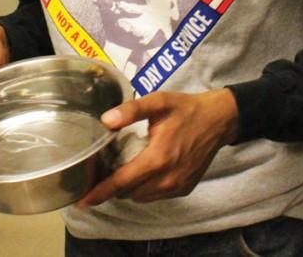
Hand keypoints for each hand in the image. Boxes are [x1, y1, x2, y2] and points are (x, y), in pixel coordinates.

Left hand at [76, 88, 239, 206]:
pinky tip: (143, 171)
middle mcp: (167, 179)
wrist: (220, 120)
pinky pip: (155, 196)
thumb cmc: (187, 109)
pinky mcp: (184, 189)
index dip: (100, 191)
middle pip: (128, 192)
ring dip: (129, 188)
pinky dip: (145, 188)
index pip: (121, 182)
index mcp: (158, 159)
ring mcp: (177, 187)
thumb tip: (105, 120)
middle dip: (112, 186)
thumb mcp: (159, 102)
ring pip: (141, 196)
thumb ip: (131, 110)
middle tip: (102, 171)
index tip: (82, 199)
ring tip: (122, 170)